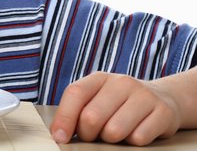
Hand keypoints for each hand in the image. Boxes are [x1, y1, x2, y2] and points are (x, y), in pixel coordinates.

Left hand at [50, 71, 180, 145]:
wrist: (162, 98)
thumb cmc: (119, 104)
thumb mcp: (97, 99)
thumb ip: (77, 111)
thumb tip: (58, 133)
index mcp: (99, 78)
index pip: (75, 93)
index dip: (64, 118)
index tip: (60, 137)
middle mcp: (121, 82)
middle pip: (91, 117)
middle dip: (89, 134)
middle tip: (96, 135)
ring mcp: (144, 95)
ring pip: (114, 131)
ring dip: (111, 140)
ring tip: (117, 132)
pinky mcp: (163, 112)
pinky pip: (138, 139)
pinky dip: (133, 142)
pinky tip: (137, 131)